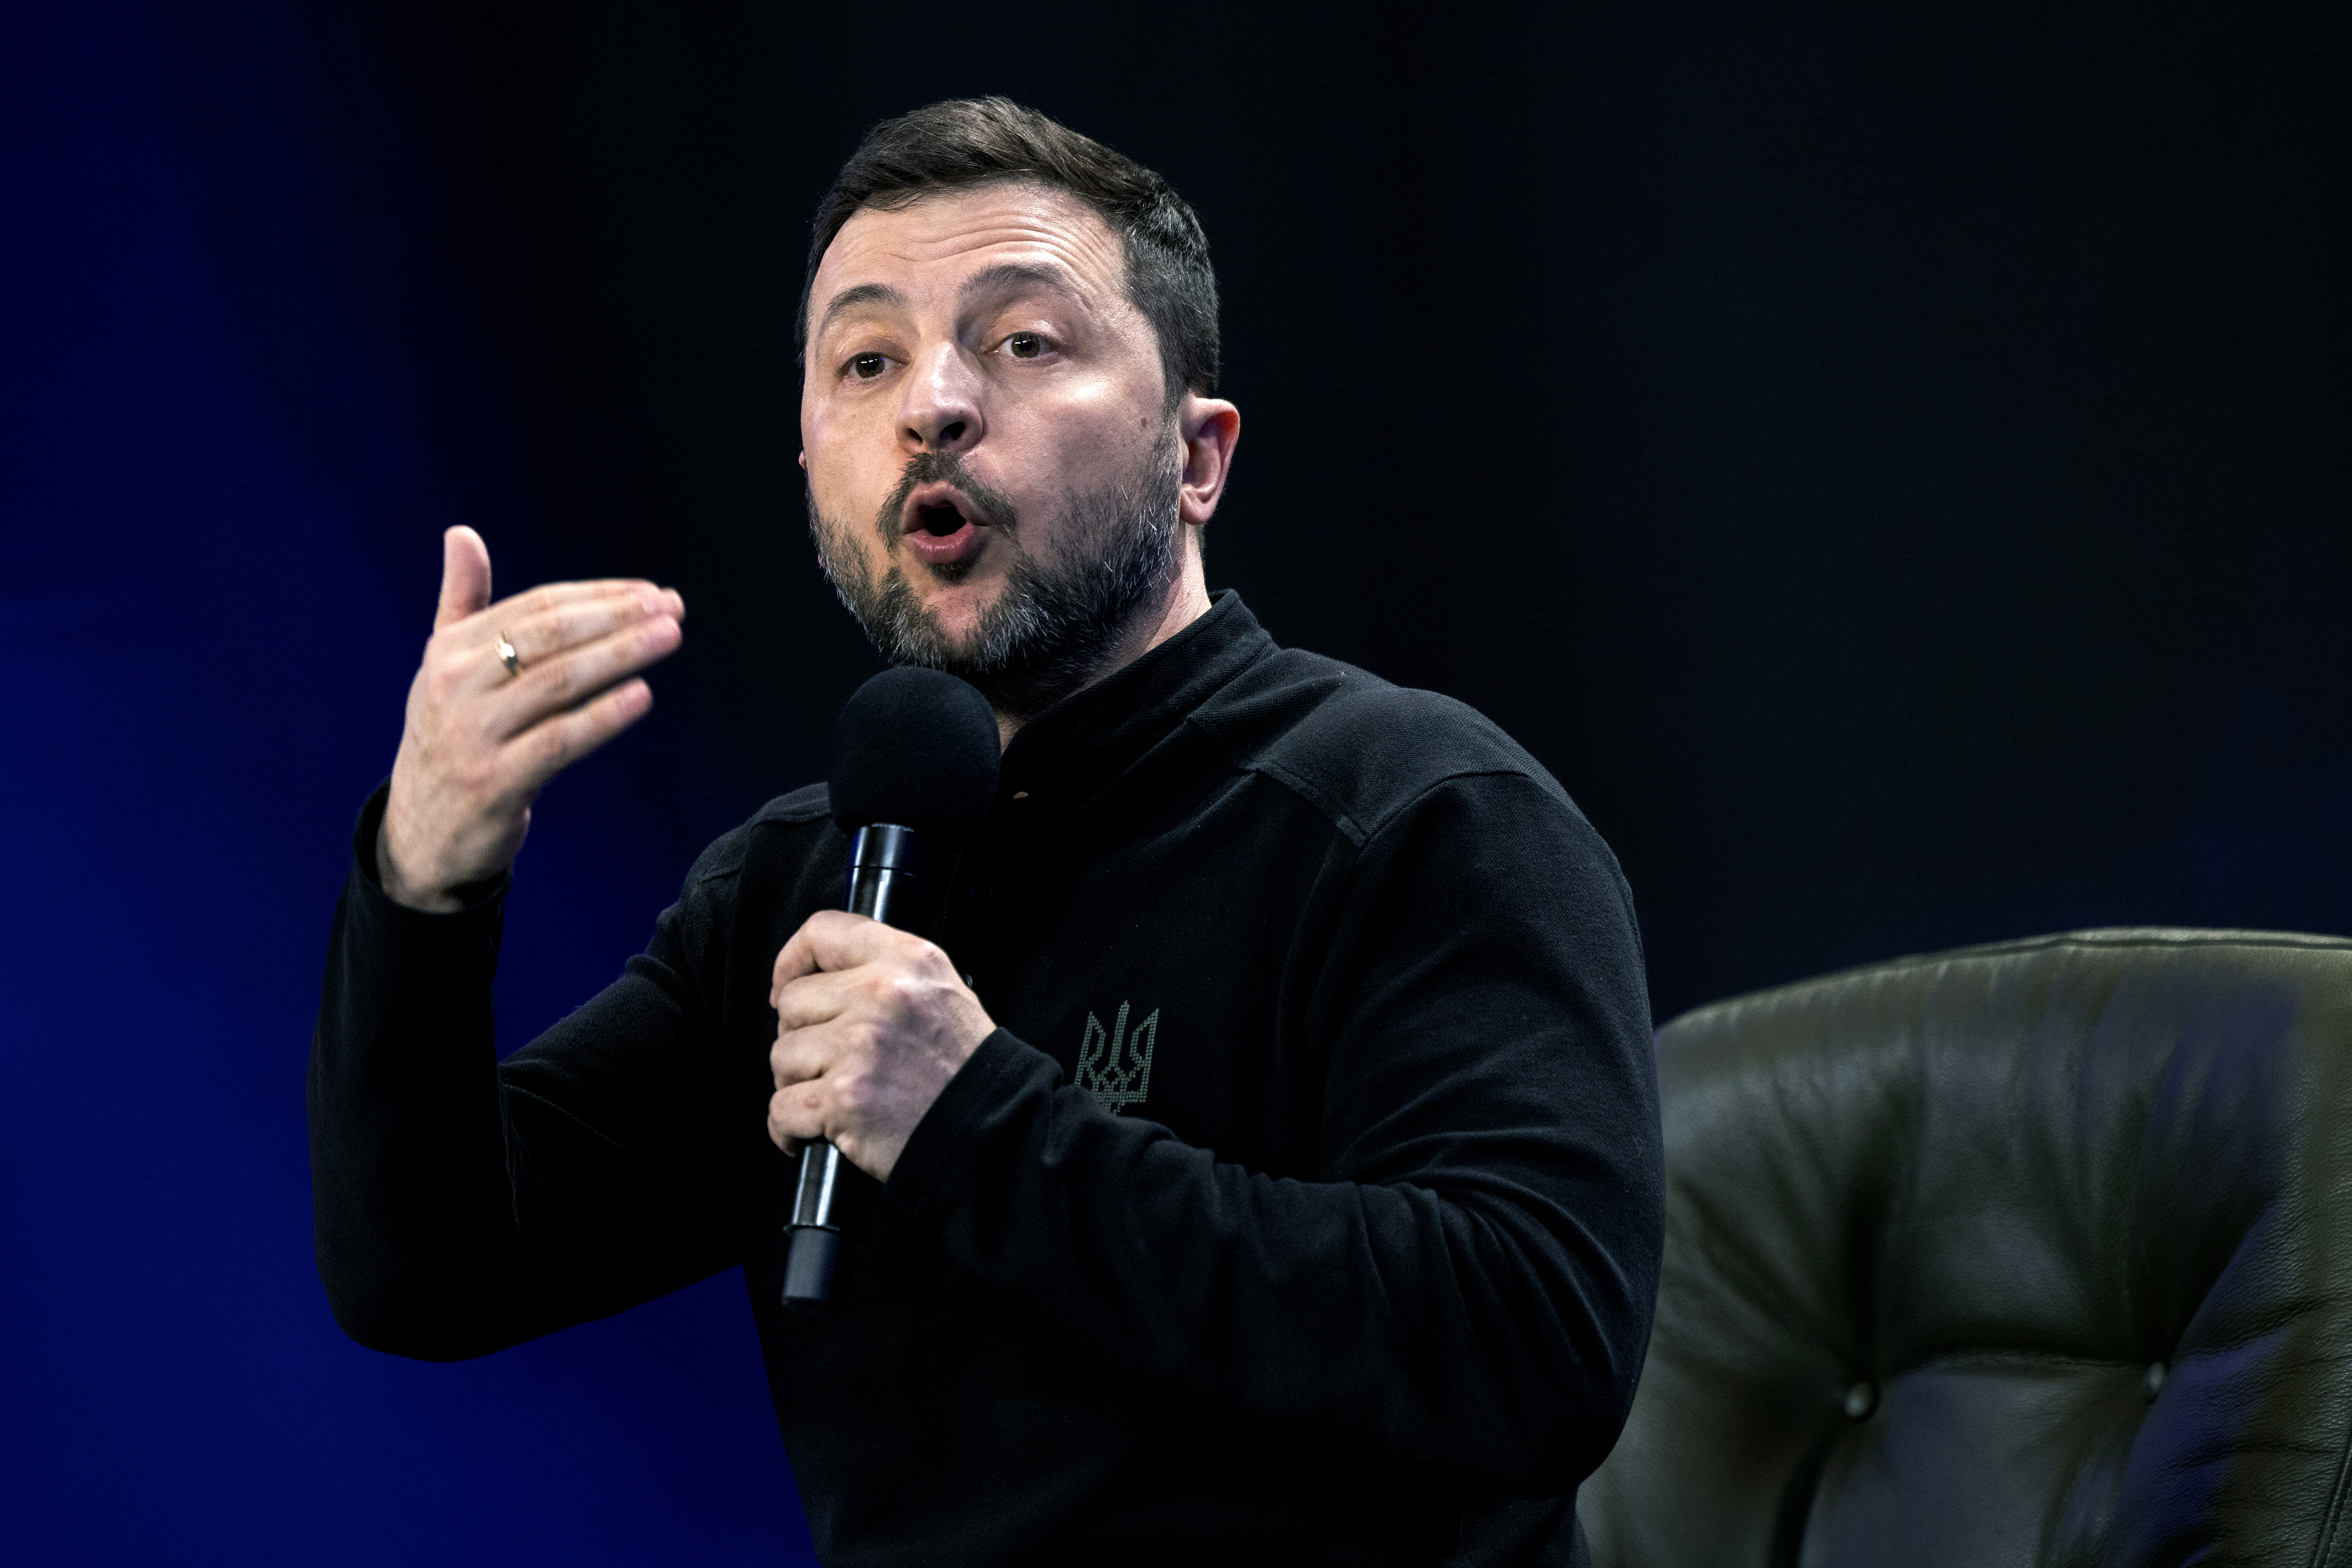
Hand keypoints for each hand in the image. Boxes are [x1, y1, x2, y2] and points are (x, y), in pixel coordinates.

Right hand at [377, 526, 684, 910]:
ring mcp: (474, 735)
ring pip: (558, 684)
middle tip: (672, 608)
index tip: (651, 593)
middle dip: (616, 618)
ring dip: (620, 656)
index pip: (537, 609)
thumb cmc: (449, 736)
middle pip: (550, 638)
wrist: (421, 830)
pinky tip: (642, 695)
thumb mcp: (446, 668)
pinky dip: (602, 717)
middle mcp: (457, 686)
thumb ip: (462, 601)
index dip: (598, 597)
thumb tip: (462, 534)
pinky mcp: (495, 781)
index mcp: (451, 651)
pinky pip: (559, 741)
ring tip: (669, 638)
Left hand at [768, 911, 995, 1181]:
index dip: (792, 960)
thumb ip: (886, 972)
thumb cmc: (963, 1071)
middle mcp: (883, 994)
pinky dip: (789, 1128)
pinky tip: (817, 1131)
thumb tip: (817, 980)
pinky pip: (781, 1109)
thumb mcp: (941, 993)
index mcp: (908, 960)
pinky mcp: (844, 1098)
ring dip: (798, 1083)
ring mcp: (860, 1046)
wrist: (990, 1132)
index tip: (785, 986)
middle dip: (802, 1036)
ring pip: (782, 1056)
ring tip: (838, 1095)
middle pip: (793, 1002)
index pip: (823, 932)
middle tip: (833, 1061)